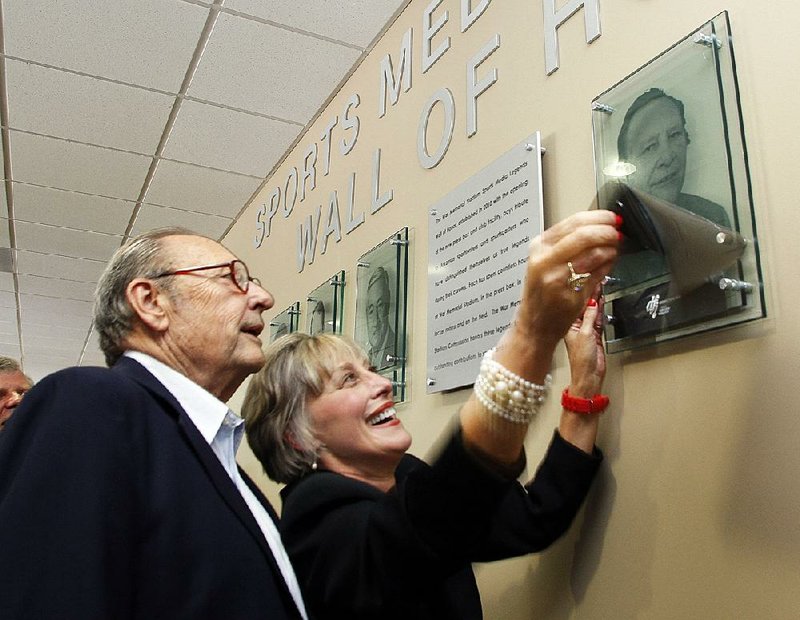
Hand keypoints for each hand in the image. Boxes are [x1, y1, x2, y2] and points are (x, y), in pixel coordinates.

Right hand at [515, 210, 618, 348]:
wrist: (534, 324)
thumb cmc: (542, 294)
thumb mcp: (546, 261)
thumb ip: (568, 244)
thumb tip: (599, 226)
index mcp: (539, 247)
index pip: (573, 222)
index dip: (599, 217)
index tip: (612, 218)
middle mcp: (545, 260)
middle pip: (584, 235)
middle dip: (607, 231)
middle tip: (617, 232)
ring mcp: (557, 278)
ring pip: (594, 253)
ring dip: (611, 248)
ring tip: (614, 249)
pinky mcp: (570, 294)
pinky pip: (598, 273)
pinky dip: (608, 265)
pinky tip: (609, 263)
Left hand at [564, 289, 605, 396]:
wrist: (590, 375)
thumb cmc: (581, 360)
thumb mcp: (585, 334)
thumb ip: (590, 317)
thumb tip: (592, 302)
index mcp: (568, 324)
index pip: (575, 305)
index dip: (582, 293)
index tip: (588, 282)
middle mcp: (575, 326)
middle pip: (584, 306)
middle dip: (590, 294)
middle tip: (597, 280)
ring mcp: (586, 330)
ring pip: (592, 311)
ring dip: (596, 300)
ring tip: (600, 286)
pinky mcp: (595, 335)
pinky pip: (598, 319)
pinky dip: (600, 310)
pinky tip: (601, 301)